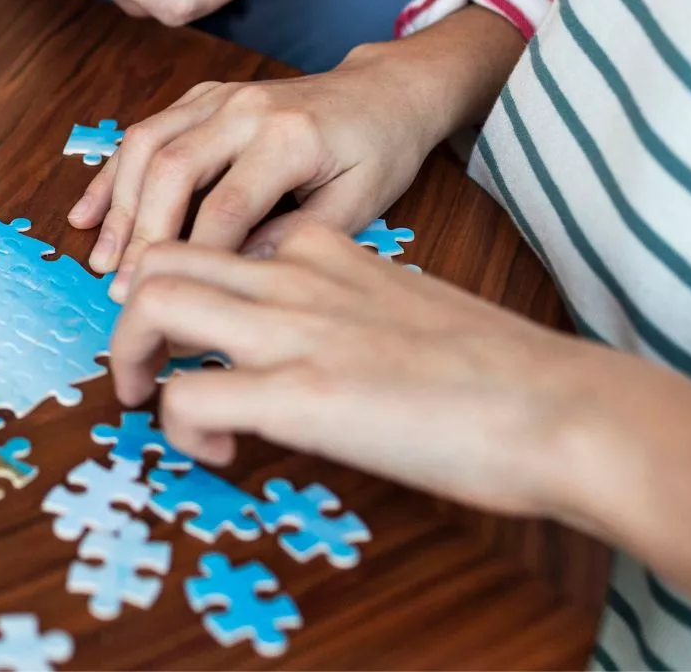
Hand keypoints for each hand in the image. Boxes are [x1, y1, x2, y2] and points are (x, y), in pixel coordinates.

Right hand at [72, 65, 432, 299]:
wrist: (384, 89)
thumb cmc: (378, 151)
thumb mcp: (361, 203)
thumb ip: (297, 238)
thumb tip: (233, 272)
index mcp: (289, 137)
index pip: (227, 205)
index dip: (197, 259)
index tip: (180, 308)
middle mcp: (245, 108)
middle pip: (173, 170)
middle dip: (142, 235)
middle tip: (123, 291)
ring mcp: (218, 97)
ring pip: (146, 145)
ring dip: (119, 206)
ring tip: (102, 260)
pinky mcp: (202, 97)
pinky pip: (144, 132)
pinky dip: (112, 175)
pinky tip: (87, 215)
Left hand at [112, 228, 593, 516]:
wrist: (562, 406)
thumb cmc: (500, 373)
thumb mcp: (403, 308)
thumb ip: (347, 308)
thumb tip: (312, 350)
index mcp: (326, 251)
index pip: (216, 236)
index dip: (184, 284)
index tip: (196, 340)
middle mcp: (296, 277)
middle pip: (161, 258)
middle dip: (129, 315)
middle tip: (144, 370)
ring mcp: (294, 330)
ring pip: (152, 304)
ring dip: (130, 358)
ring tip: (153, 402)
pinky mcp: (300, 394)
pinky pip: (187, 399)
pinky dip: (182, 431)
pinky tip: (221, 453)